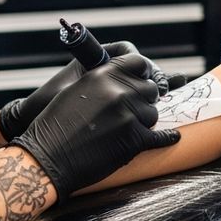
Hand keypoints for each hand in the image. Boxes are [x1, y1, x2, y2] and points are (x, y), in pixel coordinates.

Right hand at [12, 54, 180, 199]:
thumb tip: (124, 80)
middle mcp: (118, 91)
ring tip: (129, 129)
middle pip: (150, 89)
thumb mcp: (75, 91)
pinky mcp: (133, 140)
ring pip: (153, 113)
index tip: (143, 80)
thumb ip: (102, 80)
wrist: (47, 158)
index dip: (143, 72)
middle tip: (134, 109)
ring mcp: (128, 115)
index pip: (139, 62)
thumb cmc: (54, 126)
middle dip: (144, 99)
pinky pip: (159, 136)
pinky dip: (166, 138)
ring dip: (144, 121)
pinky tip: (173, 137)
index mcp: (103, 74)